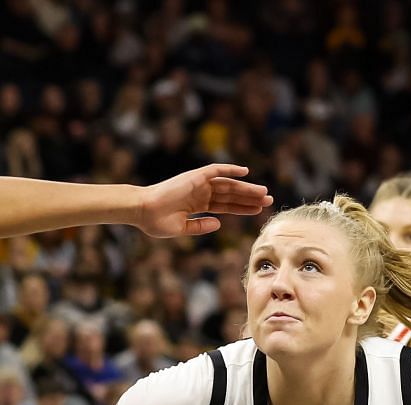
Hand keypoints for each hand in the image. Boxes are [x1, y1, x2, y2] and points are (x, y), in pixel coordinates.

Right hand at [136, 164, 271, 237]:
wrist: (142, 211)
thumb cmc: (156, 222)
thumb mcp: (182, 228)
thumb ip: (200, 226)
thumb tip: (219, 224)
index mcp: (198, 205)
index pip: (226, 206)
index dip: (242, 208)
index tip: (259, 211)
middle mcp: (200, 192)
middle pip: (231, 195)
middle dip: (249, 198)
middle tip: (269, 200)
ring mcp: (198, 184)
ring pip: (228, 184)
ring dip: (246, 188)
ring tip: (264, 192)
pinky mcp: (194, 176)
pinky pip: (216, 170)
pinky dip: (230, 169)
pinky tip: (245, 172)